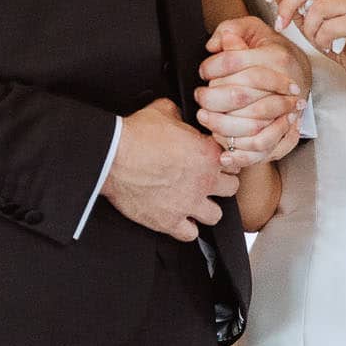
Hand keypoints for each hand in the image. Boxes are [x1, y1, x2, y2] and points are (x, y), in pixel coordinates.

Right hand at [103, 99, 238, 242]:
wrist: (112, 157)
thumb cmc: (135, 136)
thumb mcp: (162, 111)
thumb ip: (179, 115)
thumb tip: (179, 115)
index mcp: (208, 153)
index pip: (232, 159)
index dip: (223, 159)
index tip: (213, 160)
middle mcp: (204, 181)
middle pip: (231, 188)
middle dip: (221, 184)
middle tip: (207, 180)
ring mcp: (188, 204)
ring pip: (215, 216)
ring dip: (206, 209)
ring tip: (194, 202)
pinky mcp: (169, 221)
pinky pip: (190, 235)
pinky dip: (186, 228)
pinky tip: (179, 219)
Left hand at [197, 17, 308, 170]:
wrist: (299, 72)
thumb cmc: (272, 51)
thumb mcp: (254, 29)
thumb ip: (232, 29)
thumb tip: (215, 43)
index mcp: (274, 57)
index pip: (233, 62)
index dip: (211, 67)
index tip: (203, 71)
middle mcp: (283, 84)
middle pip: (239, 95)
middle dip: (211, 98)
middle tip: (200, 98)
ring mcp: (286, 111)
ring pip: (250, 124)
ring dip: (222, 125)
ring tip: (206, 118)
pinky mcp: (284, 132)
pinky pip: (263, 147)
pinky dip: (242, 153)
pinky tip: (225, 151)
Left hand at [267, 0, 345, 82]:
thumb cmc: (339, 39)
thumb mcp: (310, 20)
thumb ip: (296, 6)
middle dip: (288, 5)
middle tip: (281, 23)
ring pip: (317, 8)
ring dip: (309, 29)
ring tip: (317, 39)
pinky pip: (329, 28)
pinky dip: (322, 40)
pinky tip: (328, 46)